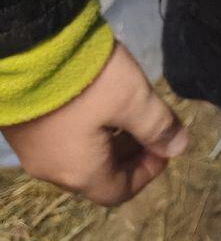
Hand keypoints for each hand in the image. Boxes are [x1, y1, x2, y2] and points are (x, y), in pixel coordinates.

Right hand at [4, 43, 188, 205]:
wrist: (26, 48)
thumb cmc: (85, 80)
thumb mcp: (132, 98)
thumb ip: (157, 125)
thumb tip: (179, 148)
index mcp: (79, 172)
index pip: (119, 191)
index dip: (148, 172)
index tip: (165, 144)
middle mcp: (51, 170)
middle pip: (97, 176)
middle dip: (130, 155)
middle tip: (150, 126)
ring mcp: (32, 150)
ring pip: (78, 157)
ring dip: (107, 142)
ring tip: (127, 112)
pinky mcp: (22, 128)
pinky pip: (61, 141)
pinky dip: (85, 131)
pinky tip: (96, 103)